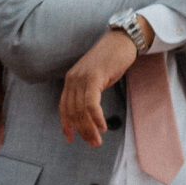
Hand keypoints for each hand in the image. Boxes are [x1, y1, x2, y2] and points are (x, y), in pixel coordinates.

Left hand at [60, 27, 138, 145]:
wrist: (121, 40)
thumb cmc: (112, 59)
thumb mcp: (96, 77)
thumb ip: (89, 91)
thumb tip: (89, 111)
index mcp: (71, 80)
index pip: (64, 107)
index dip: (66, 125)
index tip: (70, 139)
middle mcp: (72, 79)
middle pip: (72, 111)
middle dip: (82, 131)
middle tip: (93, 144)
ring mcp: (82, 78)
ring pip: (80, 110)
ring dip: (89, 128)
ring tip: (98, 140)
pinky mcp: (94, 77)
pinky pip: (91, 103)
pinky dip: (96, 117)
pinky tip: (102, 126)